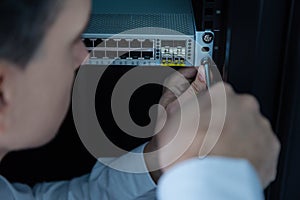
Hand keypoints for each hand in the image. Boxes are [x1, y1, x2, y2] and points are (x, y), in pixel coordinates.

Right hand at [146, 71, 279, 187]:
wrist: (207, 183)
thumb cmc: (188, 152)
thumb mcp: (170, 117)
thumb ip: (180, 96)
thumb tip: (188, 82)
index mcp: (221, 94)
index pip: (213, 92)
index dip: (203, 107)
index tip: (200, 116)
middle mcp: (244, 107)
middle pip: (231, 110)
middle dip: (220, 121)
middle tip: (206, 137)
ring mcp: (259, 127)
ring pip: (244, 127)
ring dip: (233, 136)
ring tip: (217, 152)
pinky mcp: (268, 149)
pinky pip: (255, 146)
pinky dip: (245, 151)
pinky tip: (229, 159)